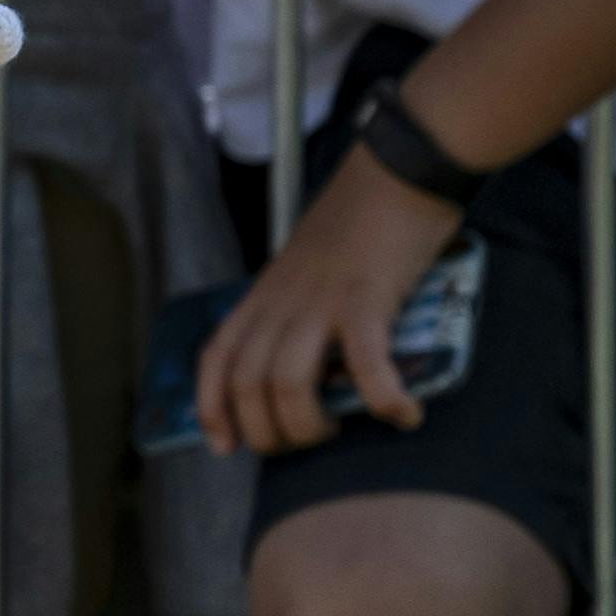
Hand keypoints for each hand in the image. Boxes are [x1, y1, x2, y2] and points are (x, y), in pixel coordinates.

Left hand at [198, 143, 461, 454]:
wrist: (395, 169)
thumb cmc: (360, 222)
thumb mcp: (309, 268)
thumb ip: (301, 311)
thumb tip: (317, 371)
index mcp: (264, 293)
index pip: (217, 356)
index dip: (211, 406)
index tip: (222, 445)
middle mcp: (280, 301)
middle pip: (247, 383)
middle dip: (266, 430)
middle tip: (304, 440)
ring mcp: (319, 300)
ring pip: (285, 382)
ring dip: (307, 424)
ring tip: (337, 431)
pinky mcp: (365, 297)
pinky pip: (365, 363)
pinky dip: (383, 399)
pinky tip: (404, 414)